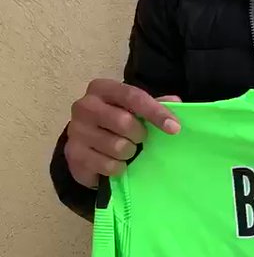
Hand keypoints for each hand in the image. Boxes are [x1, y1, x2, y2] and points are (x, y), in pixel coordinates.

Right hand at [65, 79, 181, 189]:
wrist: (85, 148)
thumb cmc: (114, 123)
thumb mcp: (134, 110)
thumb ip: (155, 104)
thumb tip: (175, 102)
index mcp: (102, 89)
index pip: (132, 96)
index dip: (156, 112)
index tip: (174, 128)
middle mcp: (84, 106)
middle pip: (124, 122)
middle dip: (140, 136)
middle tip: (139, 140)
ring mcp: (76, 130)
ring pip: (117, 146)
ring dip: (129, 153)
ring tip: (126, 151)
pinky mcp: (74, 154)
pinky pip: (108, 165)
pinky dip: (119, 167)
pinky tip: (116, 163)